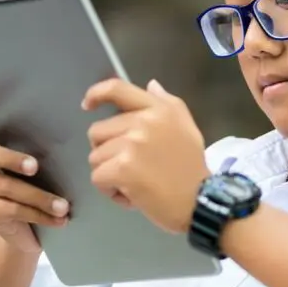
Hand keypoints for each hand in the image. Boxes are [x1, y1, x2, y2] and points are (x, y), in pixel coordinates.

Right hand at [0, 111, 68, 253]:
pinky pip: (12, 209)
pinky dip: (39, 214)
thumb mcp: (42, 172)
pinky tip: (59, 219)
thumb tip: (64, 144)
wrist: (31, 233)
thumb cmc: (40, 191)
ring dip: (40, 197)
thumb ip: (42, 155)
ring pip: (7, 186)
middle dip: (11, 158)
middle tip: (35, 166)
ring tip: (64, 207)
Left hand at [82, 79, 209, 233]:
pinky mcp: (122, 167)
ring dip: (109, 173)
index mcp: (158, 109)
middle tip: (130, 166)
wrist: (200, 201)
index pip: (117, 89)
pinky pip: (97, 177)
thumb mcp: (185, 126)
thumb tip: (151, 85)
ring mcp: (131, 144)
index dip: (95, 94)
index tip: (87, 105)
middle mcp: (143, 121)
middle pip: (98, 131)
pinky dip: (110, 191)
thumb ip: (166, 103)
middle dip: (107, 151)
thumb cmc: (191, 167)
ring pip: (95, 157)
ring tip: (133, 183)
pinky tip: (131, 196)